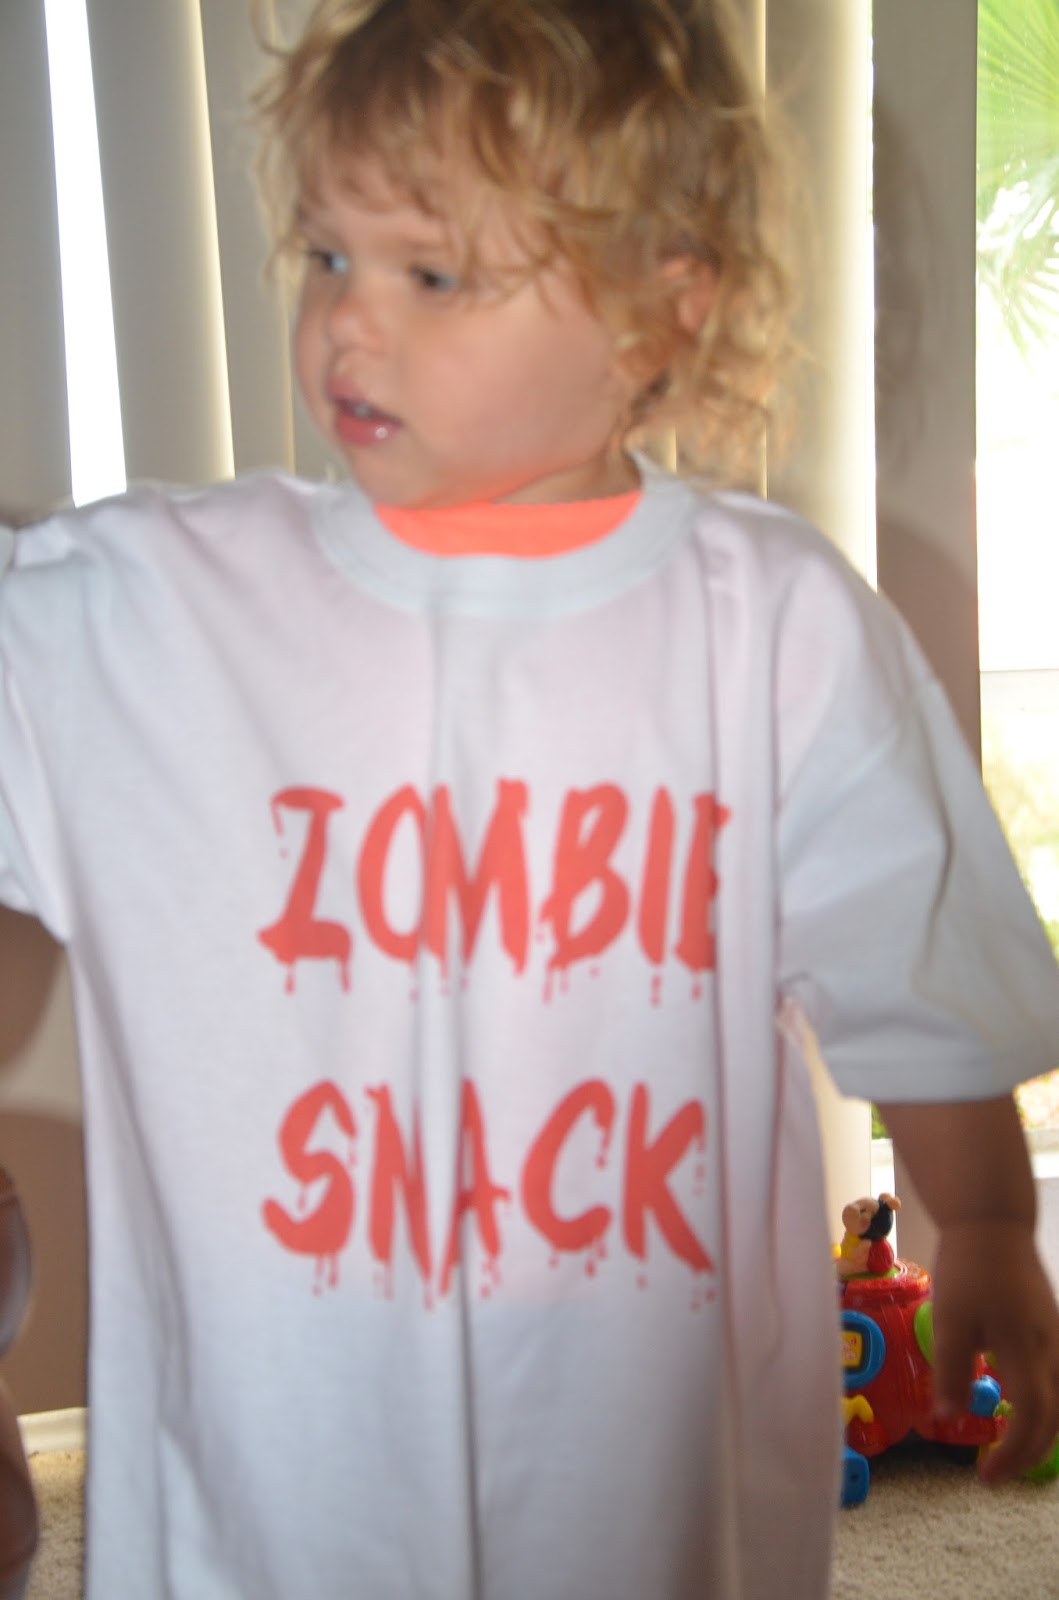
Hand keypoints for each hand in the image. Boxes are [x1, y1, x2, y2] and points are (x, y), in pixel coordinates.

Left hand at [930, 1221, 1058, 1482]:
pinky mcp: (1052, 1325)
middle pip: (1055, 1418)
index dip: (1014, 1456)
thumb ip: (950, 1370)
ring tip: (1012, 1445)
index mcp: (1026, 1352)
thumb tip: (946, 1418)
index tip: (986, 1477)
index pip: (1034, 1420)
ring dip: (1042, 1430)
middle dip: (1029, 1453)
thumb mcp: (949, 1319)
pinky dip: (1046, 1403)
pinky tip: (1022, 1403)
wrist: (992, 1221)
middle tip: (996, 1471)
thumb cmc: (967, 1268)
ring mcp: (1057, 1336)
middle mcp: (1051, 1349)